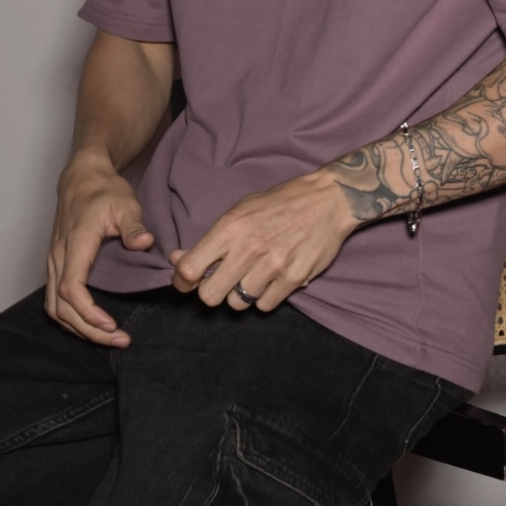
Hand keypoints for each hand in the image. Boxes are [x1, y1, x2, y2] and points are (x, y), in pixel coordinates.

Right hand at [46, 152, 153, 345]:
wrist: (82, 177)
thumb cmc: (103, 190)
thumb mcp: (125, 202)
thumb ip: (133, 225)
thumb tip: (144, 243)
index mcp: (75, 244)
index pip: (71, 288)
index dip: (88, 313)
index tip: (111, 326)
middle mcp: (58, 257)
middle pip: (61, 307)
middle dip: (88, 330)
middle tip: (119, 340)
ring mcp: (53, 262)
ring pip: (54, 307)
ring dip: (78, 328)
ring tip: (107, 338)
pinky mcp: (55, 264)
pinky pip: (54, 300)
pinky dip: (70, 318)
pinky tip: (90, 324)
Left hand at [170, 170, 356, 312]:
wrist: (327, 199)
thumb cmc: (278, 204)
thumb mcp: (239, 211)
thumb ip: (210, 240)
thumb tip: (177, 261)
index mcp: (230, 227)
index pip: (189, 268)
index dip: (182, 281)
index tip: (186, 283)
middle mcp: (249, 248)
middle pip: (210, 296)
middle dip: (211, 292)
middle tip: (222, 281)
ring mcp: (273, 265)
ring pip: (237, 303)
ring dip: (241, 293)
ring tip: (254, 274)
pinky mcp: (294, 278)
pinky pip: (265, 305)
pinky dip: (265, 296)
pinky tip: (272, 278)